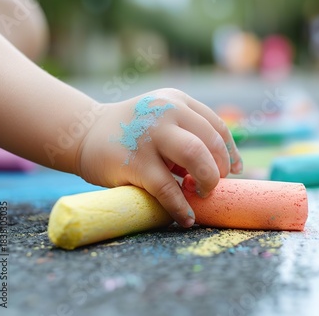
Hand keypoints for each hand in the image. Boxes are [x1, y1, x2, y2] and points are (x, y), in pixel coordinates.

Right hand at [76, 88, 242, 227]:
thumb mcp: (162, 117)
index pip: (217, 127)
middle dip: (219, 169)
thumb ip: (189, 131)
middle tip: (212, 185)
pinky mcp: (135, 161)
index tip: (234, 170)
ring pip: (195, 157)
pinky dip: (180, 207)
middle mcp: (166, 112)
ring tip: (201, 195)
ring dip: (207, 181)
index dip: (230, 152)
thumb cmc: (132, 131)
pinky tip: (185, 218)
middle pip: (210, 142)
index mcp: (177, 101)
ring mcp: (150, 135)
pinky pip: (168, 188)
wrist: (83, 132)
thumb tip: (226, 166)